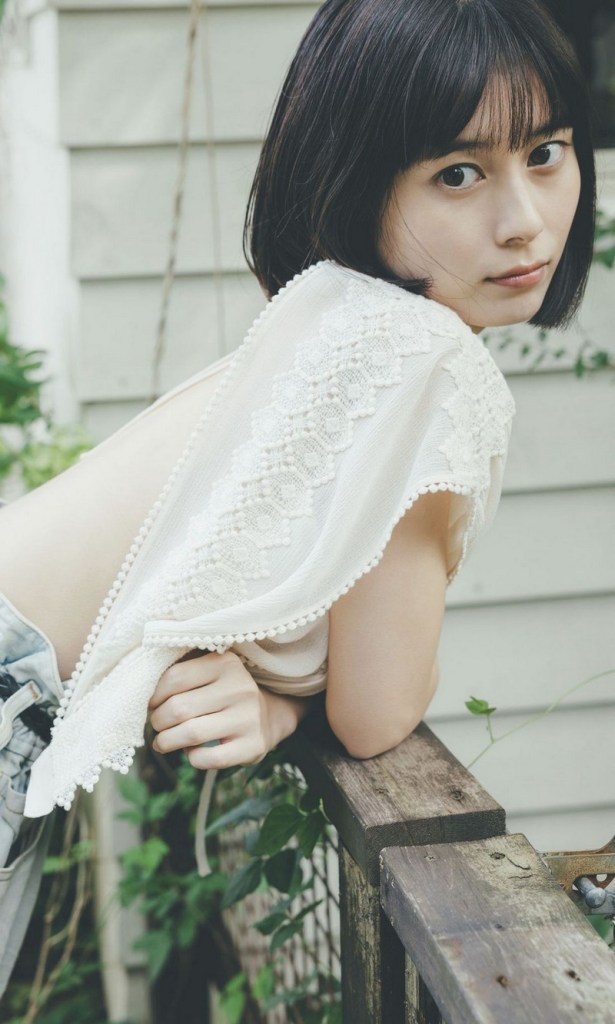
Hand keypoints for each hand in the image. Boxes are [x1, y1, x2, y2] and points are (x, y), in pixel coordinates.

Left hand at [148, 650, 276, 770]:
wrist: (268, 716)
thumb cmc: (223, 694)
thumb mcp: (210, 673)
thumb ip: (181, 674)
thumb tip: (141, 694)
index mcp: (226, 664)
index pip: (174, 678)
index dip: (154, 695)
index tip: (152, 704)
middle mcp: (240, 688)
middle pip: (178, 708)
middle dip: (158, 721)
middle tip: (158, 725)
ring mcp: (248, 718)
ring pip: (190, 734)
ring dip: (166, 741)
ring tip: (162, 742)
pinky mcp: (251, 746)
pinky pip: (206, 758)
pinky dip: (191, 757)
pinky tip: (191, 752)